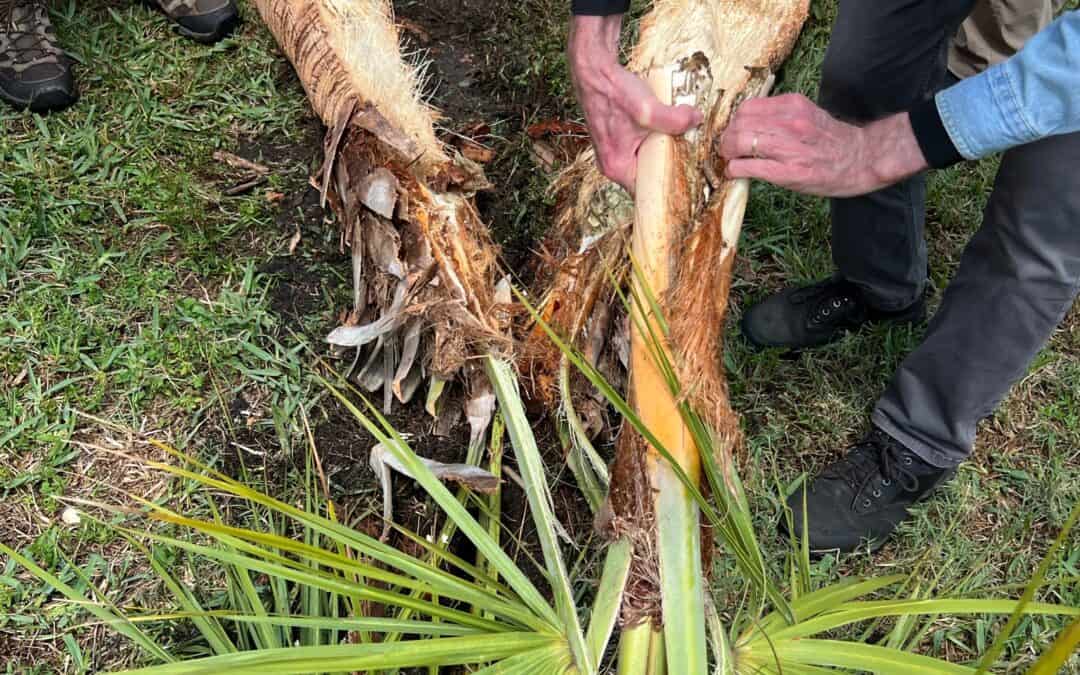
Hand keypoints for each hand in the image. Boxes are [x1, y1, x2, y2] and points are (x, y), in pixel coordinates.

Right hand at [568, 15, 702, 191]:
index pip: (647, 192)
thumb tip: (696, 120)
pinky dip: (653, 140)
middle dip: (668, 165)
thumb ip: (674, 119)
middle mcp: (612, 164)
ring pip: (645, 159)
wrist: (594, 70)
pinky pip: (640, 147)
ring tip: (679, 140)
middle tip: (689, 155)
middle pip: (647, 175)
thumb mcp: (648, 109)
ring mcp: (613, 152)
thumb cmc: (613, 92)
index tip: (688, 178)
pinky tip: (664, 129)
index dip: (668, 185)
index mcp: (617, 167)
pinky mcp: (617, 139)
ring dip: (661, 150)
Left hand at [719, 93, 928, 196]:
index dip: (734, 121)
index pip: (747, 107)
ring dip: (727, 153)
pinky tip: (735, 173)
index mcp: (793, 105)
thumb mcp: (806, 114)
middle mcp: (790, 122)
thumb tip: (746, 120)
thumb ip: (779, 114)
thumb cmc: (831, 140)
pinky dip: (735, 170)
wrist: (861, 159)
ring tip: (730, 160)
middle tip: (726, 149)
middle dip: (726, 138)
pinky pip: (749, 167)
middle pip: (739, 124)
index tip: (733, 132)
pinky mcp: (789, 172)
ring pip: (740, 143)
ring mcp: (789, 147)